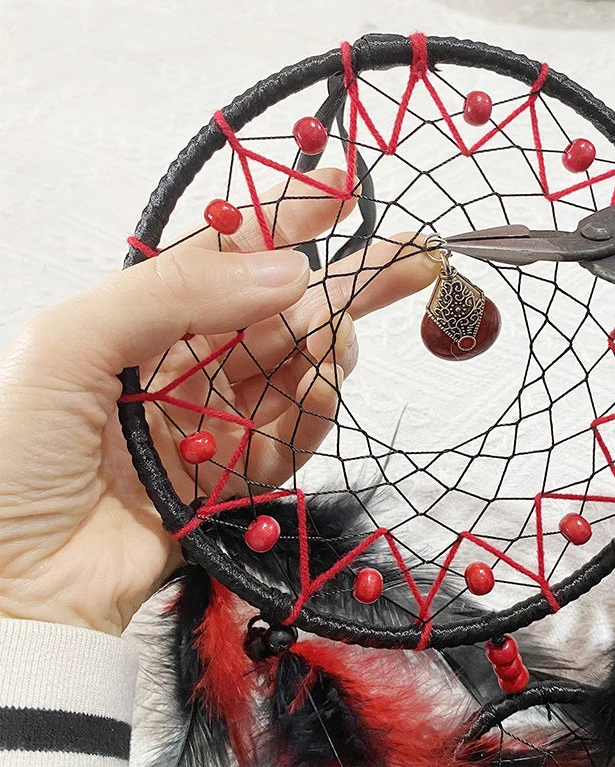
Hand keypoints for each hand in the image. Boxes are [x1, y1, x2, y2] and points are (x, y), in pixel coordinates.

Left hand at [0, 169, 436, 635]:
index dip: (287, 219)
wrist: (13, 584)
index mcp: (147, 317)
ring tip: (335, 340)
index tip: (343, 191)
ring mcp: (220, 419)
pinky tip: (318, 390)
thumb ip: (175, 292)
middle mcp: (191, 361)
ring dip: (330, 348)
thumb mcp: (71, 344)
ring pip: (301, 369)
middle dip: (348, 279)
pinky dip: (314, 413)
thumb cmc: (13, 457)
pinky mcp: (240, 476)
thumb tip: (286, 270)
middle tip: (413, 257)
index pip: (230, 254)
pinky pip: (294, 436)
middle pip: (285, 309)